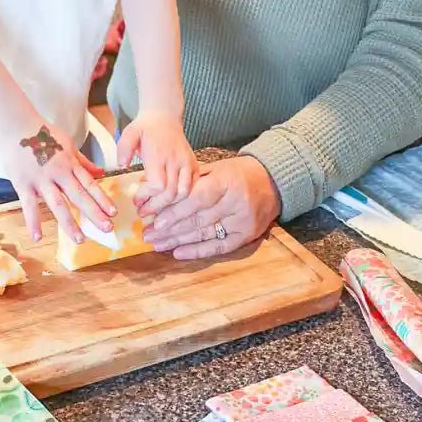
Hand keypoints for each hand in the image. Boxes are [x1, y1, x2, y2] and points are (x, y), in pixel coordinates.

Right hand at [3, 121, 112, 243]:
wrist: (14, 126)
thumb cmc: (41, 134)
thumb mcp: (67, 144)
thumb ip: (82, 161)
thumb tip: (100, 172)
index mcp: (70, 164)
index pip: (89, 184)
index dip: (102, 198)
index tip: (113, 212)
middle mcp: (58, 173)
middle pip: (79, 196)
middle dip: (94, 213)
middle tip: (107, 228)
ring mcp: (41, 180)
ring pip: (57, 204)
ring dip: (69, 223)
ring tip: (80, 239)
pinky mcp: (23, 184)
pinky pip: (28, 206)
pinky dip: (33, 222)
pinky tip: (37, 238)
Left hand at [117, 111, 198, 202]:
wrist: (165, 116)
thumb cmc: (145, 127)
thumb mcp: (129, 133)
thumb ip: (123, 149)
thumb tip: (121, 166)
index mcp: (159, 155)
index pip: (158, 185)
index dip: (147, 197)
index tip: (137, 202)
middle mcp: (176, 160)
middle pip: (171, 193)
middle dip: (156, 207)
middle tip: (143, 213)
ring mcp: (187, 163)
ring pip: (184, 192)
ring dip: (171, 205)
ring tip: (156, 211)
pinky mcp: (194, 164)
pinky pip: (194, 186)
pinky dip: (184, 197)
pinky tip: (172, 202)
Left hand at [142, 156, 281, 258]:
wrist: (273, 182)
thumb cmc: (238, 173)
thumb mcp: (216, 168)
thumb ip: (190, 179)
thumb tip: (157, 185)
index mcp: (227, 181)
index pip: (197, 198)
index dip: (175, 210)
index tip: (154, 219)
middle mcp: (236, 202)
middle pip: (198, 219)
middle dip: (170, 228)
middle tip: (148, 234)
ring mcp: (242, 221)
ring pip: (205, 234)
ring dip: (178, 241)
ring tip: (157, 244)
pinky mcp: (246, 235)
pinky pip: (219, 246)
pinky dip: (198, 251)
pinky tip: (178, 253)